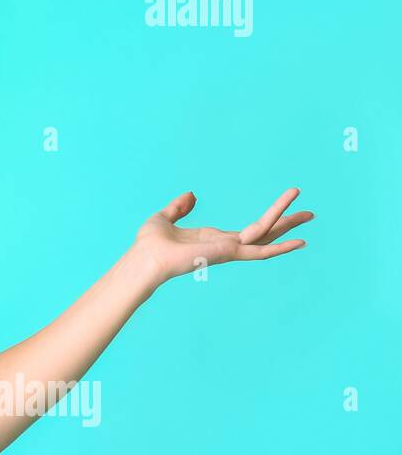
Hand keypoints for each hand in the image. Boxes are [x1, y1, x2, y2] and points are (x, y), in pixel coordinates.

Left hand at [131, 188, 312, 286]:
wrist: (144, 259)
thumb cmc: (149, 244)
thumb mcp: (165, 218)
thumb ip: (178, 207)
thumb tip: (192, 195)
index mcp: (214, 239)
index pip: (248, 231)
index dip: (266, 220)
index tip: (281, 214)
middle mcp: (226, 246)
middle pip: (265, 233)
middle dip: (287, 223)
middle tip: (310, 213)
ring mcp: (229, 251)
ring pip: (266, 234)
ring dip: (287, 223)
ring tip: (310, 212)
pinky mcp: (228, 253)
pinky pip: (260, 249)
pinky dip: (280, 246)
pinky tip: (300, 241)